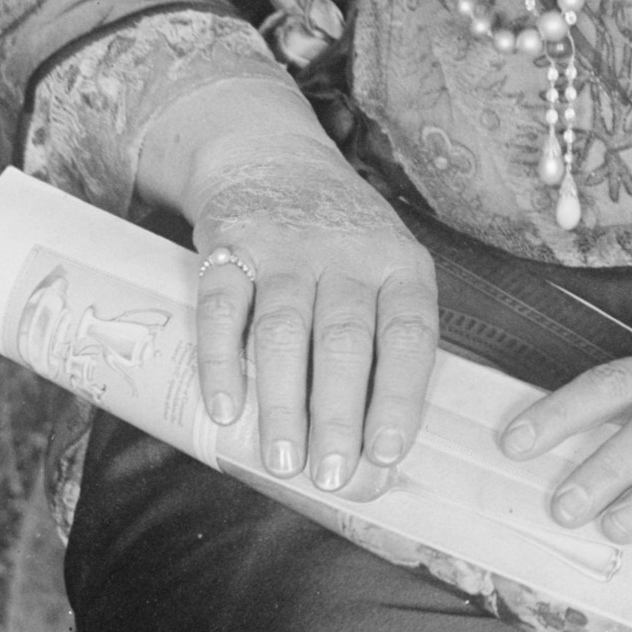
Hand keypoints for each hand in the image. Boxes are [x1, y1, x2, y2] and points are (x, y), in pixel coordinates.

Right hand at [141, 74, 437, 503]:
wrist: (271, 155)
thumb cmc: (341, 240)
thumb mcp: (386, 270)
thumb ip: (385, 346)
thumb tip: (380, 454)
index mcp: (399, 265)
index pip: (410, 335)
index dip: (400, 396)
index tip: (388, 454)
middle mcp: (348, 253)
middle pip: (346, 341)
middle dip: (338, 415)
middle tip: (329, 476)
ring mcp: (286, 248)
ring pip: (285, 330)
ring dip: (282, 401)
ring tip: (283, 462)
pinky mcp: (229, 245)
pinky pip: (223, 308)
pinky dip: (222, 361)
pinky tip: (224, 410)